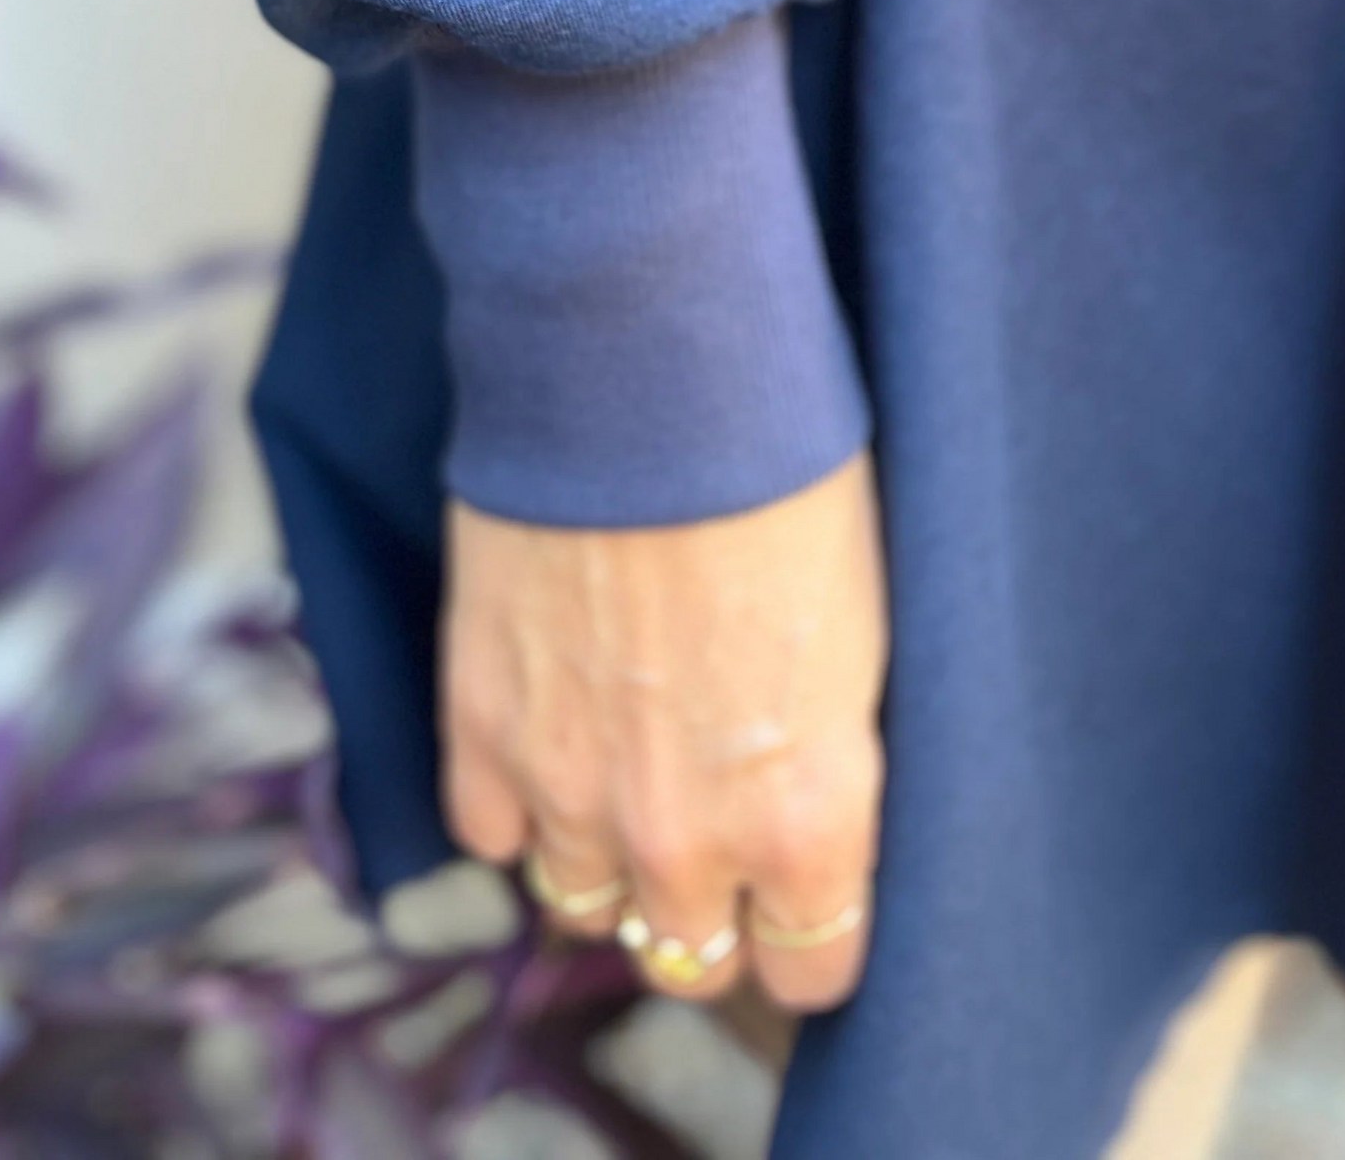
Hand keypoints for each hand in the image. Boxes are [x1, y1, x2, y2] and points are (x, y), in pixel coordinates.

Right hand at [442, 450, 887, 1012]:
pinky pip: (490, 835)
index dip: (816, 927)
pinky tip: (557, 735)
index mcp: (809, 815)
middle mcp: (686, 837)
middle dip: (711, 907)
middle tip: (721, 825)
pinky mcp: (480, 729)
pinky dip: (520, 800)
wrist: (651, 378)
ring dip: (609, 856)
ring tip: (635, 767)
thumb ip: (831, 750)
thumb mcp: (864, 629)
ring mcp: (569, 793)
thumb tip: (816, 795)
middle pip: (689, 959)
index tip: (813, 888)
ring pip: (584, 905)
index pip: (815, 966)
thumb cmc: (791, 473)